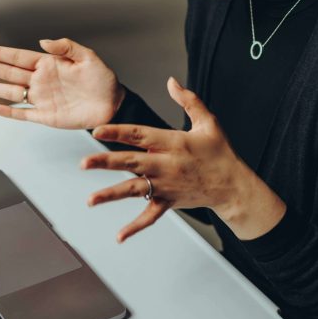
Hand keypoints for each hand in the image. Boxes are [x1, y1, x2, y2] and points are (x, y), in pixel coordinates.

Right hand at [0, 39, 124, 129]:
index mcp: (49, 65)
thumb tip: (43, 42)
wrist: (113, 105)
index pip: (18, 57)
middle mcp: (41, 81)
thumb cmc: (103, 81)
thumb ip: (66, 47)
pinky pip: (23, 114)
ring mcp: (42, 99)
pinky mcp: (46, 116)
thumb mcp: (89, 57)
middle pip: (8, 72)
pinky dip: (9, 113)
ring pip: (10, 92)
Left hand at [82, 77, 284, 242]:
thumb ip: (189, 101)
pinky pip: (150, 216)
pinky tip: (119, 236)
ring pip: (135, 190)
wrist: (234, 186)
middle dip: (106, 163)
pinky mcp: (169, 202)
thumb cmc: (220, 152)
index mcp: (174, 143)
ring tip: (91, 200)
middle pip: (131, 162)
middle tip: (83, 163)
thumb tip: (171, 82)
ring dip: (111, 194)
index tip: (97, 130)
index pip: (140, 135)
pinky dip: (135, 227)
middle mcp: (167, 165)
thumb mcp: (208, 122)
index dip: (118, 132)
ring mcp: (167, 185)